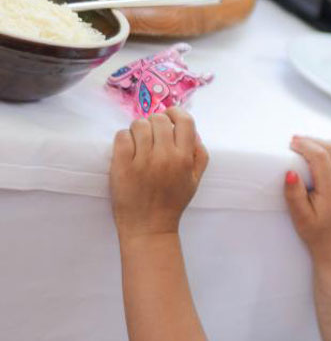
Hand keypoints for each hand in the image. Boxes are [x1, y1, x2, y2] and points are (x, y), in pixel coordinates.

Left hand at [110, 107, 208, 240]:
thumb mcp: (194, 180)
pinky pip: (121, 136)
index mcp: (185, 159)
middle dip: (154, 123)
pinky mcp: (122, 165)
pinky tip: (128, 150)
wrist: (149, 227)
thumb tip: (192, 131)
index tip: (169, 117)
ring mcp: (143, 160)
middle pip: (159, 119)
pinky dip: (124, 138)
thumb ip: (199, 155)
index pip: (185, 121)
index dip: (175, 113)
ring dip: (137, 130)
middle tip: (151, 135)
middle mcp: (165, 157)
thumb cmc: (172, 203)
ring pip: (139, 125)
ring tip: (138, 143)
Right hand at [284, 136, 330, 257]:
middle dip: (313, 141)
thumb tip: (290, 172)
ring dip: (326, 143)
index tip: (292, 143)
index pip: (321, 157)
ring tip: (309, 146)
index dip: (305, 145)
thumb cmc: (314, 229)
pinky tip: (329, 152)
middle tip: (297, 141)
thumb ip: (294, 194)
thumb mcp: (299, 216)